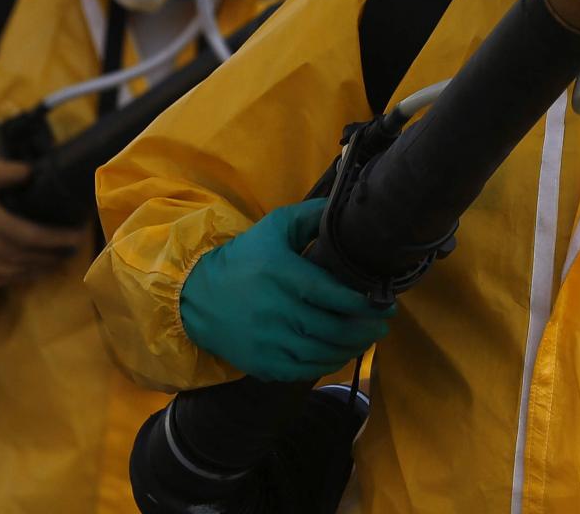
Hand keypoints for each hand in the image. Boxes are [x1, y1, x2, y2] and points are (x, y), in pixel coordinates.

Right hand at [0, 161, 86, 289]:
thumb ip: (6, 172)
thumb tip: (33, 171)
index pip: (39, 237)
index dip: (62, 238)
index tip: (80, 234)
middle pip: (39, 256)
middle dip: (62, 251)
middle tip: (77, 243)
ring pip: (30, 271)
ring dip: (51, 264)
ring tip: (66, 254)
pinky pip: (16, 280)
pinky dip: (33, 274)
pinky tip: (44, 265)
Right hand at [180, 198, 394, 381]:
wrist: (194, 296)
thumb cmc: (243, 259)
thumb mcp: (273, 228)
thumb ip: (311, 217)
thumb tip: (346, 208)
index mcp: (282, 275)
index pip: (332, 294)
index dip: (363, 303)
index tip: (385, 303)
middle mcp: (276, 311)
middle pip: (332, 329)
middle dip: (365, 329)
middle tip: (383, 324)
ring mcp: (267, 341)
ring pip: (321, 353)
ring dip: (352, 348)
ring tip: (367, 339)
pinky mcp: (261, 363)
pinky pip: (302, 371)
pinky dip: (327, 364)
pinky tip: (339, 354)